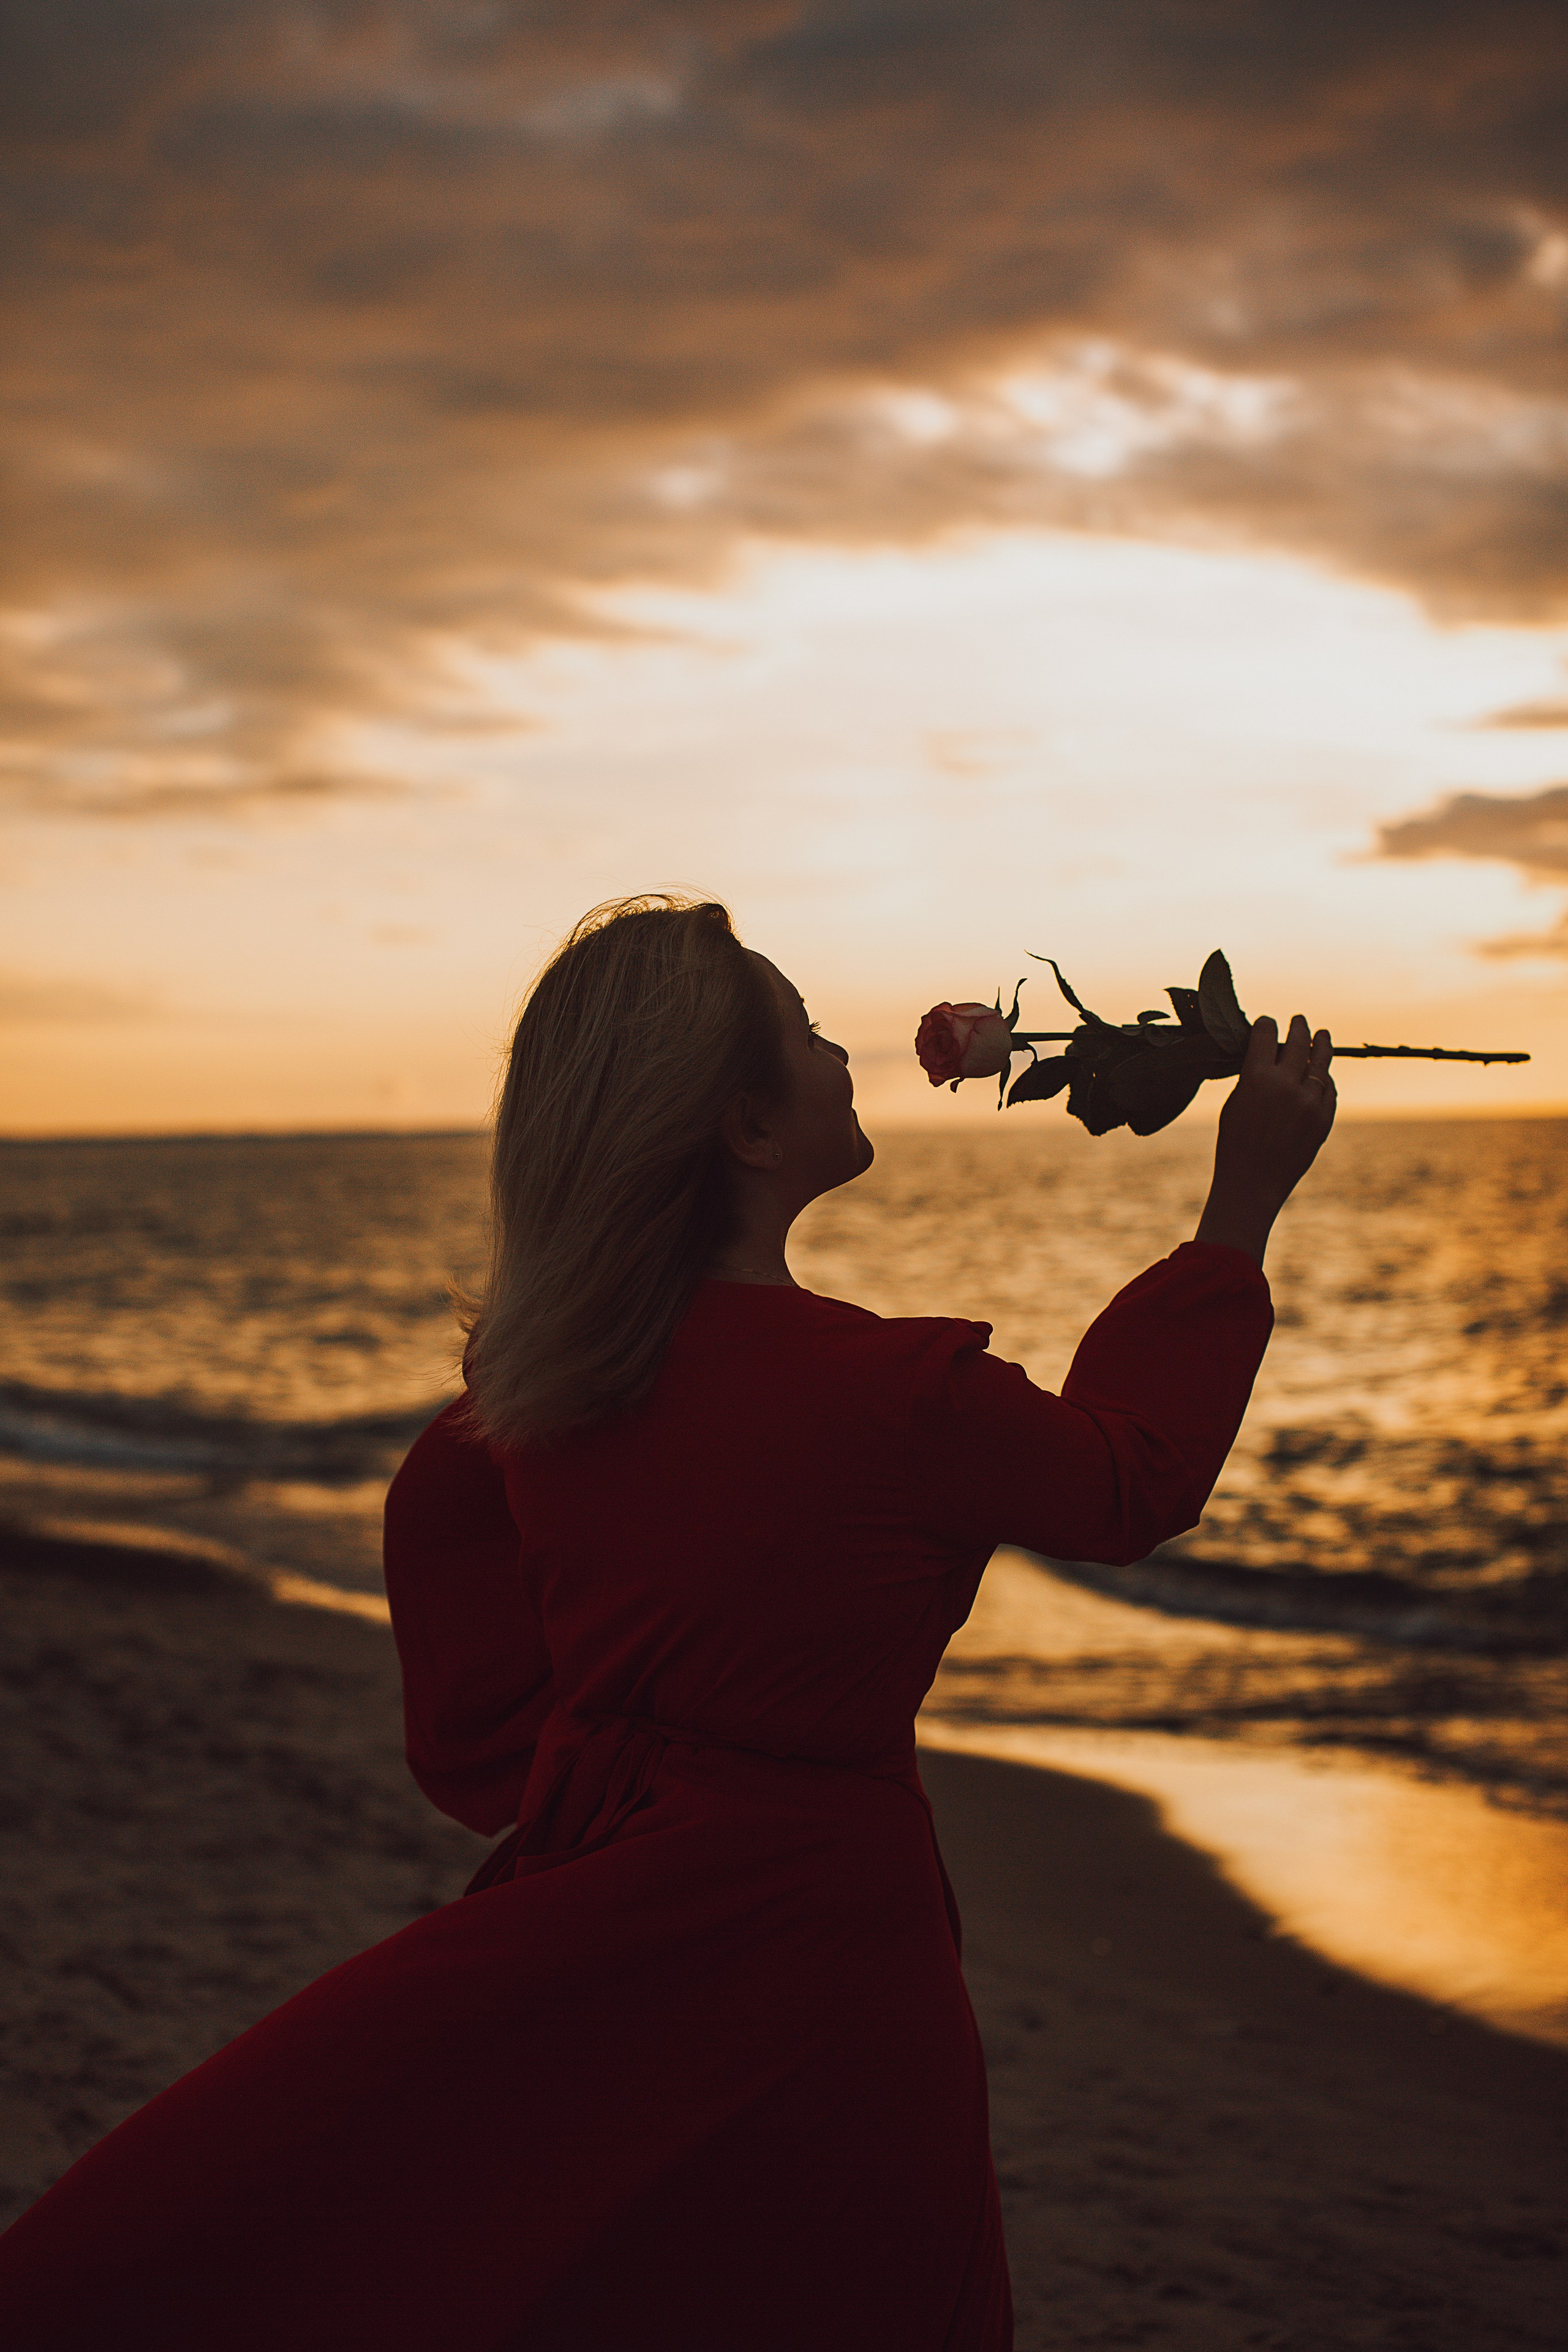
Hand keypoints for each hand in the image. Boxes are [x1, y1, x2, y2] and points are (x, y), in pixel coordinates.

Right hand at [1194, 1015, 1335, 1263]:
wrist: (1253, 1183)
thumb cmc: (1235, 1144)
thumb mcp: (1235, 1103)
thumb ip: (1253, 1076)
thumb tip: (1269, 1055)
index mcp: (1256, 1078)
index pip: (1265, 1034)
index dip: (1266, 1025)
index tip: (1267, 1022)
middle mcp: (1286, 1085)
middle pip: (1297, 1042)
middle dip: (1298, 1027)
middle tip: (1299, 1019)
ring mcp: (1309, 1101)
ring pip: (1321, 1061)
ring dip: (1321, 1043)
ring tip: (1322, 1034)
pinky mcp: (1324, 1118)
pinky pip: (1329, 1089)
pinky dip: (1326, 1079)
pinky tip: (1324, 1074)